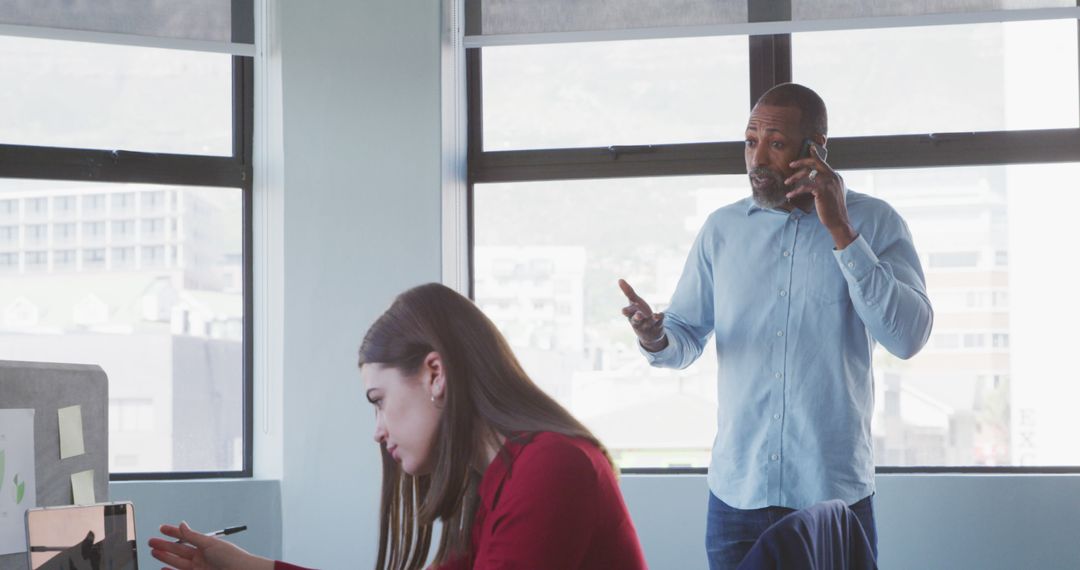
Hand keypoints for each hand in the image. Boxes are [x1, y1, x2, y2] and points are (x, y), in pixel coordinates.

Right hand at [148, 522, 273, 569]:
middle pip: (179, 549)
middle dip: (164, 545)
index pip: (186, 536)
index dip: (173, 532)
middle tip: (152, 541)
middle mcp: (202, 556)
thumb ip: (193, 536)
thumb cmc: (232, 557)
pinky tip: (163, 568)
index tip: (162, 528)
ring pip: (177, 561)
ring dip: (165, 557)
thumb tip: (182, 525)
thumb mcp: (210, 544)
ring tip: (153, 551)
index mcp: (206, 545)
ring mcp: (199, 567)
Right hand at [618, 279, 667, 351]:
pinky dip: (660, 318)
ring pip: (649, 322)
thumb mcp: (634, 303)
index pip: (628, 313)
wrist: (649, 334)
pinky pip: (659, 322)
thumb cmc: (639, 314)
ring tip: (655, 316)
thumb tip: (620, 279)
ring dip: (652, 319)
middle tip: (639, 315)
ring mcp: (648, 325)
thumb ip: (628, 292)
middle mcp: (639, 322)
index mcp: (631, 315)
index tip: (623, 310)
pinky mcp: (657, 326)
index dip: (626, 312)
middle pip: (636, 320)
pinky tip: (661, 314)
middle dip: (637, 318)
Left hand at [783, 145, 857, 248]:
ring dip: (795, 178)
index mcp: (835, 176)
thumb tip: (813, 181)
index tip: (810, 147)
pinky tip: (789, 195)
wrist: (838, 221)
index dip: (815, 154)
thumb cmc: (831, 210)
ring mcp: (828, 182)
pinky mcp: (822, 190)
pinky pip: (805, 187)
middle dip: (801, 161)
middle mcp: (833, 176)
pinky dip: (796, 191)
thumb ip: (824, 185)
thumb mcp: (830, 194)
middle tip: (790, 165)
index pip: (823, 162)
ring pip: (808, 173)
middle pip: (815, 162)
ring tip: (786, 183)